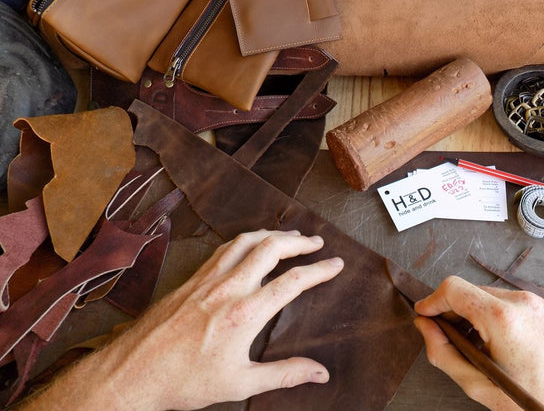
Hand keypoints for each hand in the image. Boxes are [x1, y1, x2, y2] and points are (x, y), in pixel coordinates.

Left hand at [21, 229, 343, 410]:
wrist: (132, 373)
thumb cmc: (183, 382)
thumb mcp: (240, 384)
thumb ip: (284, 375)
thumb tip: (320, 373)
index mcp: (245, 313)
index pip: (293, 281)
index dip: (320, 270)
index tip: (336, 264)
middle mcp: (227, 288)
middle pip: (271, 248)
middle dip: (299, 241)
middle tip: (316, 242)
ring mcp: (206, 280)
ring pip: (245, 241)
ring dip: (272, 234)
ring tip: (289, 236)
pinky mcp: (191, 279)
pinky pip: (223, 248)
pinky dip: (244, 240)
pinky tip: (249, 245)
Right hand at [414, 276, 543, 410]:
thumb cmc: (536, 400)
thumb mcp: (479, 384)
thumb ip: (444, 353)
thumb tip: (426, 329)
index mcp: (503, 317)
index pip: (453, 289)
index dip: (432, 301)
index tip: (424, 315)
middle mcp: (521, 302)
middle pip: (469, 290)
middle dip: (451, 311)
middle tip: (444, 338)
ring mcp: (535, 303)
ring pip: (486, 296)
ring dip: (470, 314)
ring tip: (470, 347)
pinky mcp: (542, 309)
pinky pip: (505, 303)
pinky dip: (489, 317)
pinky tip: (490, 344)